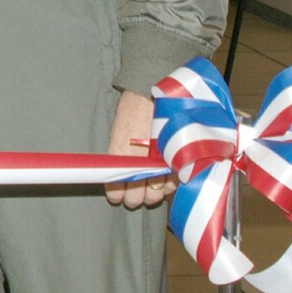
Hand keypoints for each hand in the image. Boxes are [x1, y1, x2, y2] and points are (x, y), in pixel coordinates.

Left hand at [104, 89, 174, 208]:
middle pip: (136, 198)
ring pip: (155, 196)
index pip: (116, 189)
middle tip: (134, 195)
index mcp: (120, 155)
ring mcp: (160, 163)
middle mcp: (140, 163)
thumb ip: (118, 157)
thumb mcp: (117, 133)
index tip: (117, 197)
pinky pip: (172, 185)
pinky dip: (168, 188)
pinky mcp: (176, 161)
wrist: (153, 93)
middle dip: (134, 198)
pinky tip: (163, 184)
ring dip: (151, 196)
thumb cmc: (132, 111)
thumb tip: (118, 176)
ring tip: (149, 191)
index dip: (117, 196)